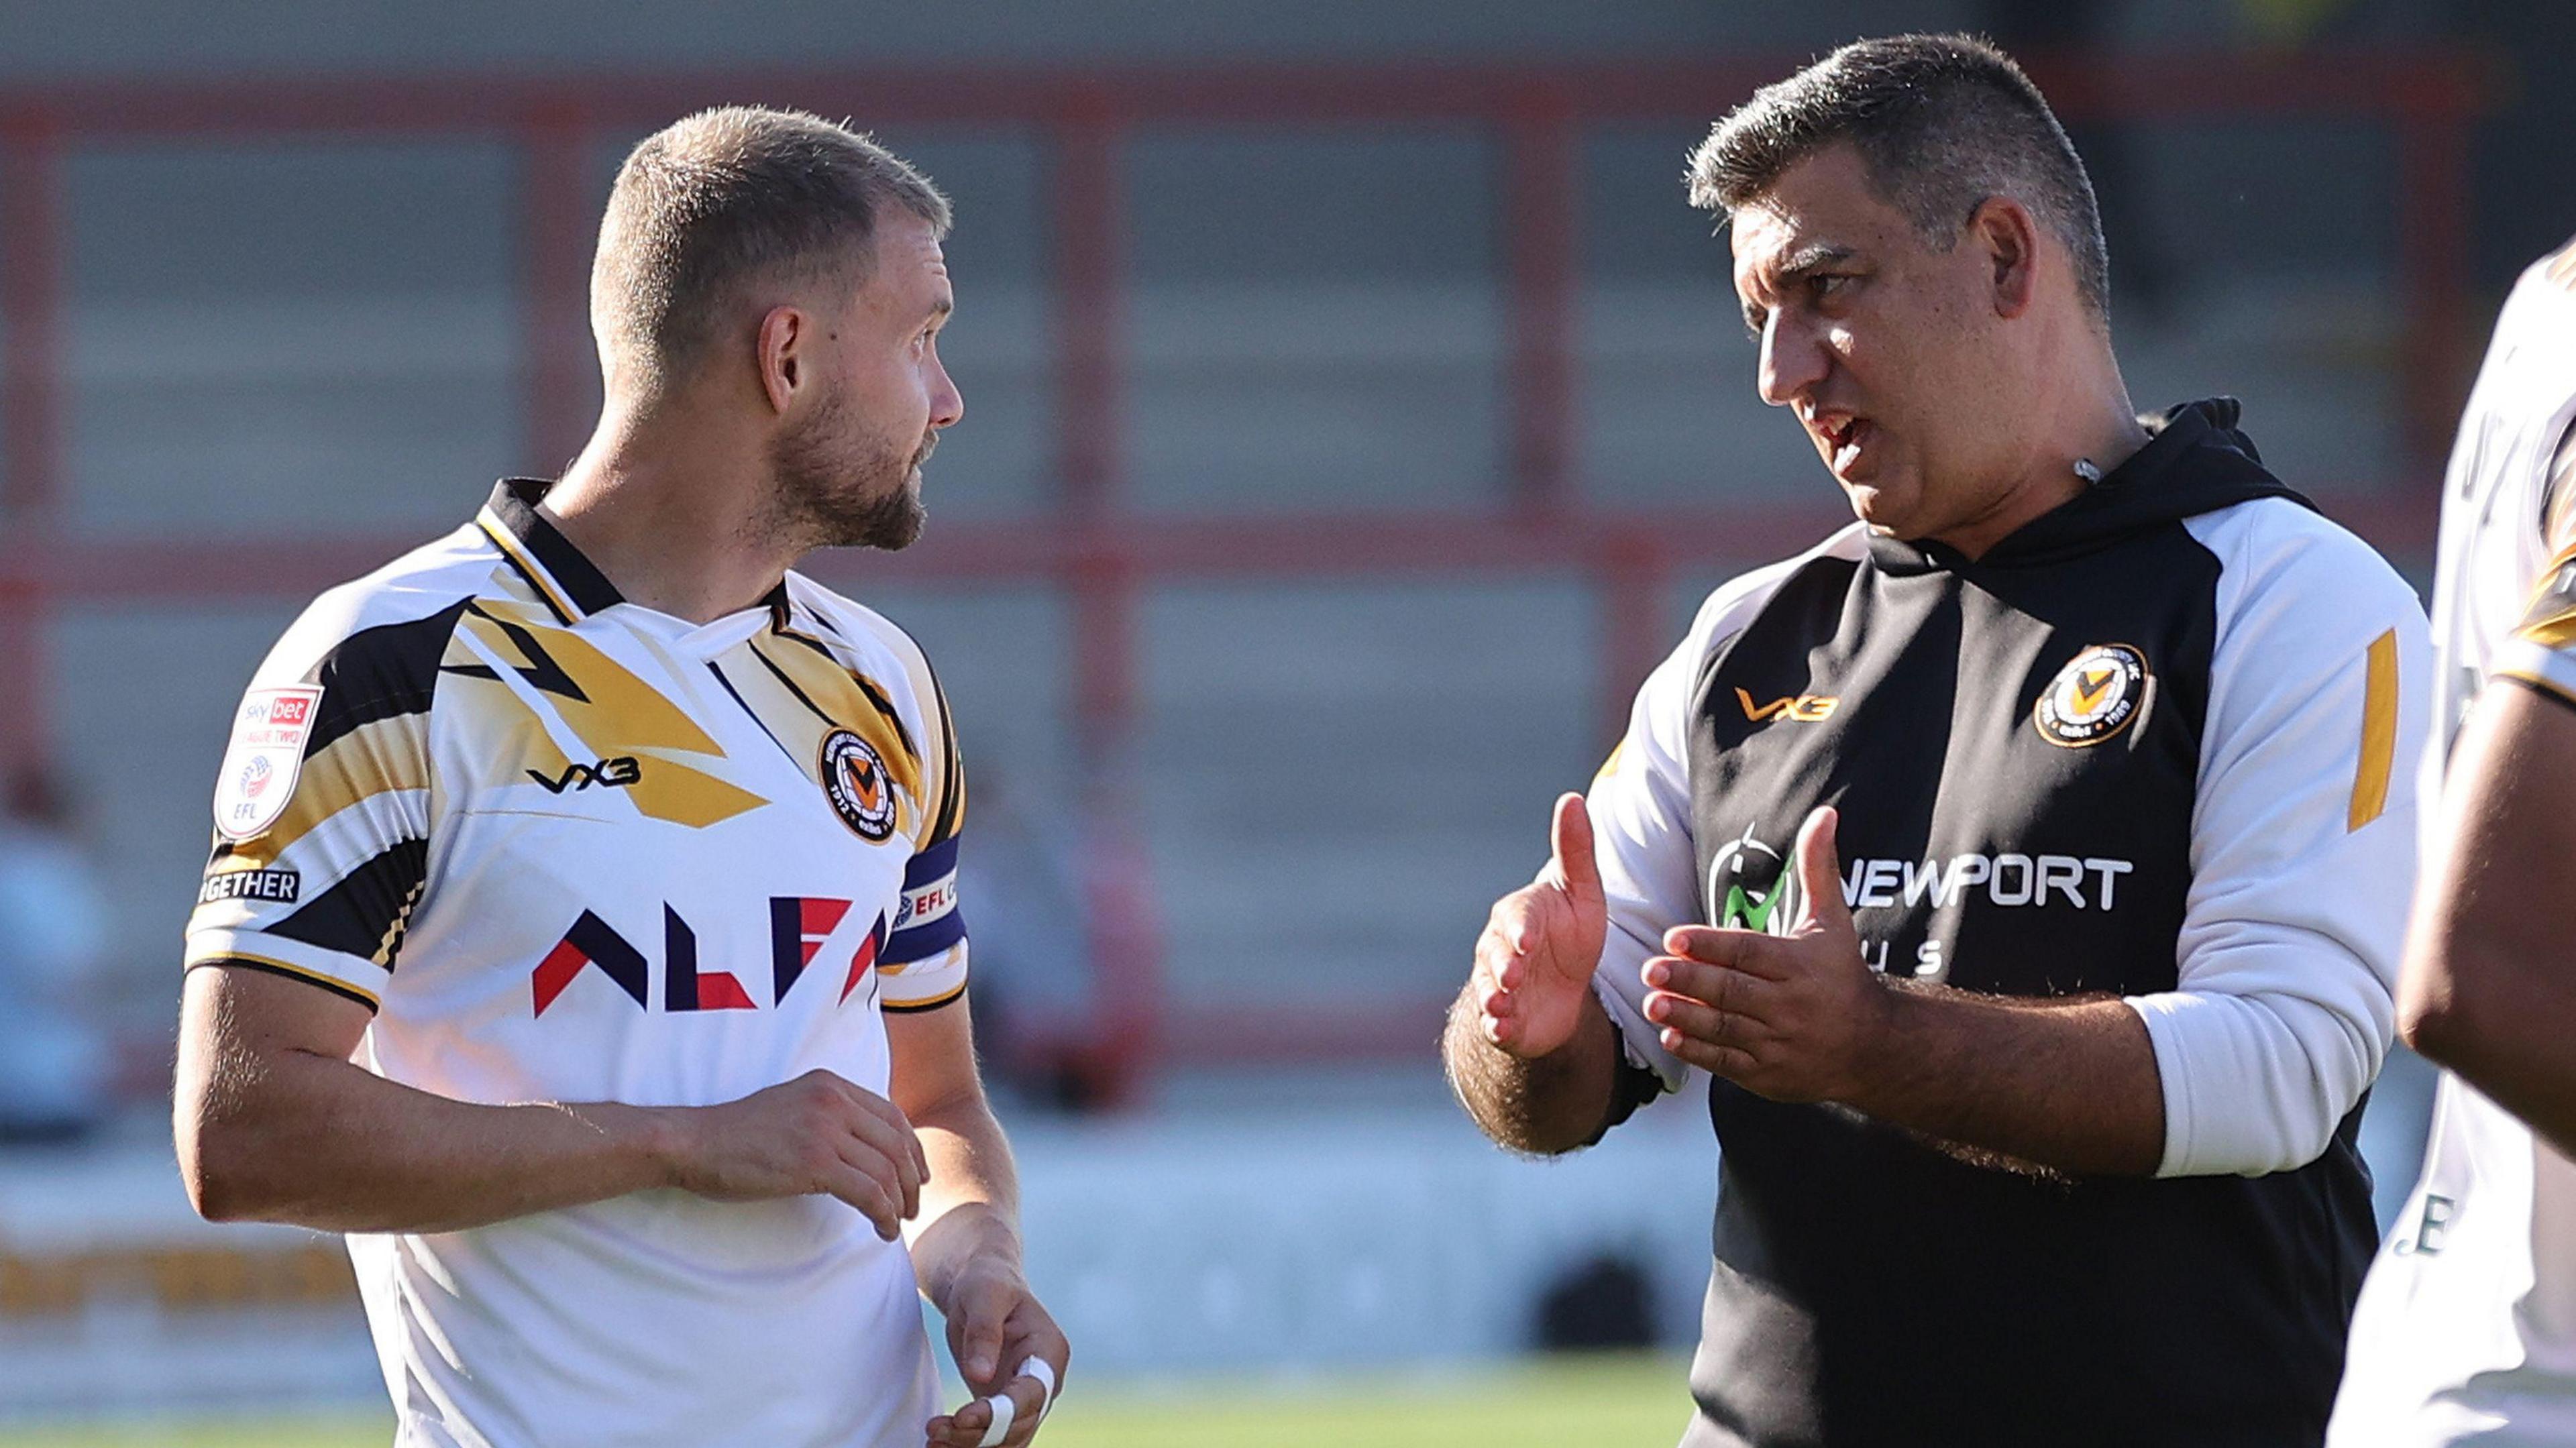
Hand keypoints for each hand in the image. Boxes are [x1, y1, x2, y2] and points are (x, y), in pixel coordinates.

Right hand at [663, 1069, 927, 1240]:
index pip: (892, 1115)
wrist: (695, 1143)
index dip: (911, 1148)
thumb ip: (828, 1115)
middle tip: (912, 1207)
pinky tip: (882, 1229)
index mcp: (830, 1084)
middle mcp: (834, 1100)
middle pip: (896, 1143)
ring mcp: (825, 1128)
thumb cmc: (737, 1134)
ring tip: (896, 1223)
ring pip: (887, 1170)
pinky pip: (868, 1192)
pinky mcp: (814, 1161)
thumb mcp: (792, 1106)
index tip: (916, 1175)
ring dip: (899, 1203)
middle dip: (911, 1180)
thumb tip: (864, 1147)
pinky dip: (883, 1214)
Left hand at [925, 1258, 1069, 1446]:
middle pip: (1019, 1424)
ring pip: (1007, 1437)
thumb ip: (985, 1333)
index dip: (1000, 1413)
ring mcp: (1026, 1396)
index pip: (1031, 1394)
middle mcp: (1044, 1380)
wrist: (980, 1283)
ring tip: (933, 1438)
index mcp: (1048, 1350)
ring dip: (970, 1443)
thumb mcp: (984, 1295)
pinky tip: (938, 1441)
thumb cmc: (986, 1281)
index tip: (962, 1417)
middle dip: (978, 1434)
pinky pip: (992, 1433)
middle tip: (935, 1430)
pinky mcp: (1005, 1404)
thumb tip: (980, 1376)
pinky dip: (967, 1441)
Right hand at [1471, 793, 1609, 1058]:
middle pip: (1497, 955)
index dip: (1521, 930)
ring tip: (1500, 1006)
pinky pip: (1493, 1023)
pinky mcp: (1502, 1019)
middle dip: (1503, 965)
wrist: (1562, 994)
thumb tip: (1572, 798)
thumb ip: (1575, 851)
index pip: (1518, 918)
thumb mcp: (1582, 895)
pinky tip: (1502, 1029)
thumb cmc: (1571, 935)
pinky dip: (1495, 1027)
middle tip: (1513, 975)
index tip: (1528, 940)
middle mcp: (1500, 948)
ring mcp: (1497, 985)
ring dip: (1493, 997)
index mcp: (1521, 915)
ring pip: (1489, 988)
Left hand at [1640, 806, 1893, 1102]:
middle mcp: (1790, 1006)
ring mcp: (1780, 1044)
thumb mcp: (1833, 922)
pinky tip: (1671, 1036)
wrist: (1874, 1047)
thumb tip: (1825, 814)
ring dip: (1686, 1016)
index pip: (1749, 952)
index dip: (1710, 945)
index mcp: (1800, 965)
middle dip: (1689, 981)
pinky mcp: (1770, 1074)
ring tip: (1651, 1003)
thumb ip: (1818, 869)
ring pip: (1726, 1028)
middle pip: (1732, 991)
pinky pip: (1729, 1062)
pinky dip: (1700, 1051)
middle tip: (1650, 970)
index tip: (1674, 938)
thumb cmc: (1843, 975)